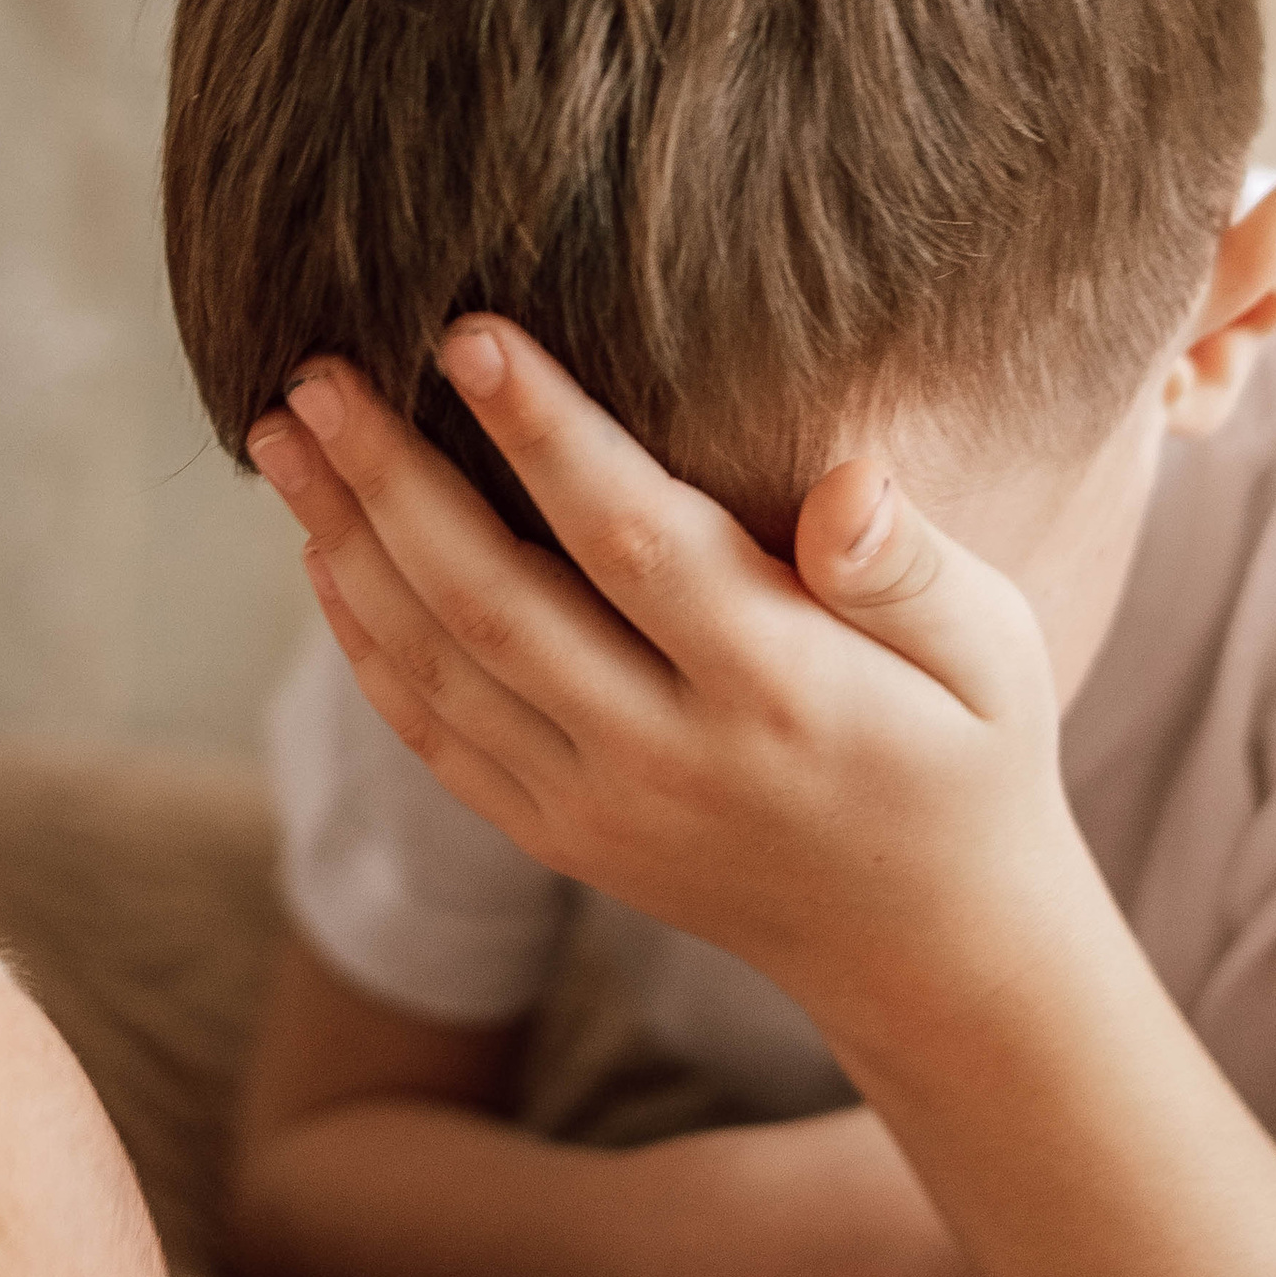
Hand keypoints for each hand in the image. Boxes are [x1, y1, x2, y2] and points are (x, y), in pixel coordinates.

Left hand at [247, 321, 1099, 1044]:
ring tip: (280, 432)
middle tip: (316, 368)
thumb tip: (850, 481)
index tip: (465, 331)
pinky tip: (322, 551)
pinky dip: (364, 641)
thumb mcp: (994, 654)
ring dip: (344, 545)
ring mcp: (597, 809)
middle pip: (494, 604)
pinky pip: (434, 735)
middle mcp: (669, 759)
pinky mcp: (557, 836)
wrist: (924, 945)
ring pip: (438, 669)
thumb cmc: (966, 751)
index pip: (637, 543)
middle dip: (389, 478)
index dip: (545, 434)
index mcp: (781, 692)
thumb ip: (914, 568)